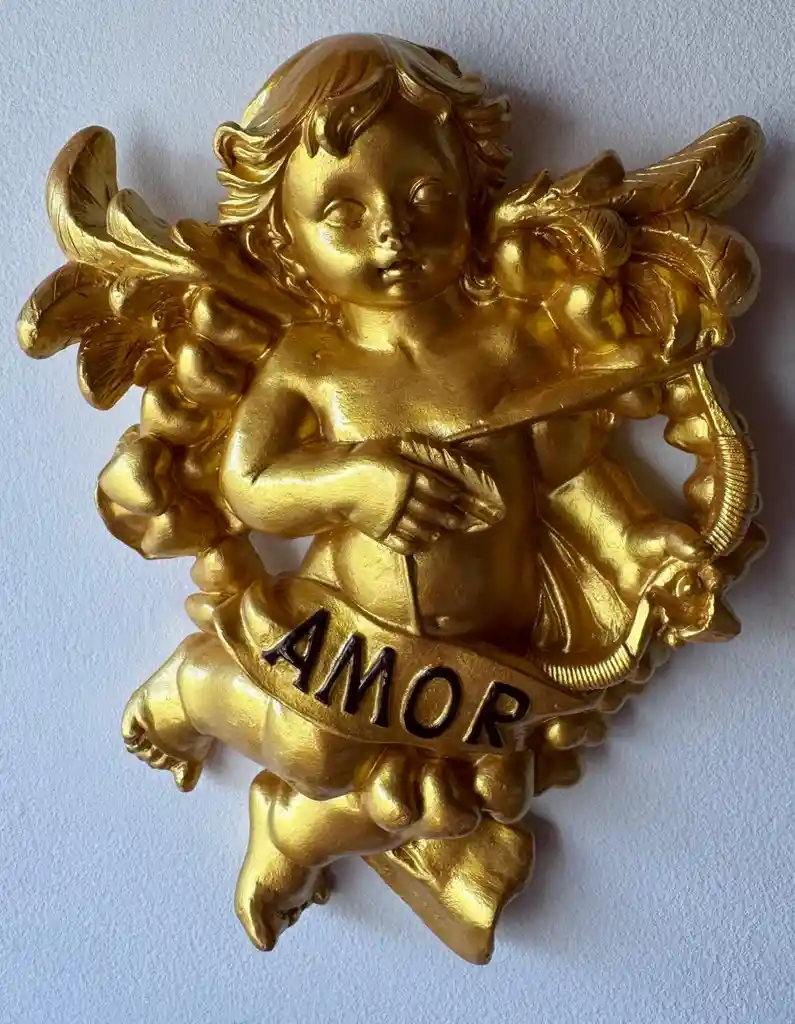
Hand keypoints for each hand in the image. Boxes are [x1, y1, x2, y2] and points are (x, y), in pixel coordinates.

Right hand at [345, 441, 468, 554]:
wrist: (334, 484)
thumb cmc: (359, 460)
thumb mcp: (384, 447)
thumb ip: (406, 449)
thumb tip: (428, 449)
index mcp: (406, 475)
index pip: (436, 486)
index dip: (449, 492)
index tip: (458, 496)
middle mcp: (402, 498)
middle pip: (432, 509)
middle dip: (448, 516)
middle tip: (459, 521)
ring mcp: (391, 517)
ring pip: (419, 527)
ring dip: (433, 531)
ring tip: (441, 533)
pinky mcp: (379, 531)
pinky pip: (401, 542)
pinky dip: (413, 544)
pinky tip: (420, 543)